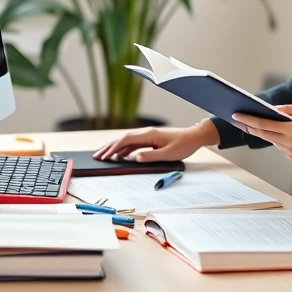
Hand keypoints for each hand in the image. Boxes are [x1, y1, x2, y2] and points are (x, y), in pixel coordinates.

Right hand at [92, 120, 219, 162]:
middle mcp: (146, 133)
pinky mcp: (151, 139)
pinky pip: (134, 144)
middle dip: (109, 147)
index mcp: (149, 135)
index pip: (126, 140)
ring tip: (104, 156)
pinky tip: (120, 156)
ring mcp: (148, 136)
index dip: (113, 148)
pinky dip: (124, 149)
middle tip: (97, 156)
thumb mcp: (168, 154)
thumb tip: (135, 158)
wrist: (194, 136)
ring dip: (115, 148)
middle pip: (123, 139)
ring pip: (127, 141)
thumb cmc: (183, 145)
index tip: (104, 156)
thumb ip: (151, 156)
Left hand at [233, 104, 291, 162]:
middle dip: (249, 126)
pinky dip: (278, 139)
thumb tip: (272, 110)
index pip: (264, 124)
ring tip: (253, 122)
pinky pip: (280, 147)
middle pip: (263, 134)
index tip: (237, 115)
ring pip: (272, 141)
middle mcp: (289, 144)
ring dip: (265, 133)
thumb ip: (289, 109)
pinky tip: (279, 133)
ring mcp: (291, 153)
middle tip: (238, 119)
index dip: (248, 119)